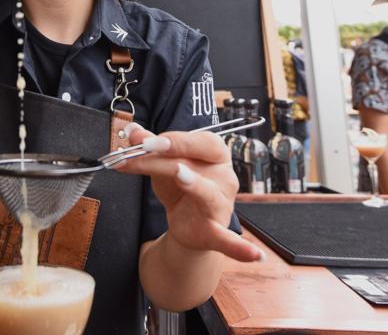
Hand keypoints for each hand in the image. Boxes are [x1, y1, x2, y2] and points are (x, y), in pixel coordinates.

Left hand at [115, 123, 262, 262]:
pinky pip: (229, 240)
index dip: (171, 138)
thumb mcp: (162, 164)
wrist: (185, 224)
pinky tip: (254, 255)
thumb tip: (132, 131)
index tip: (143, 140)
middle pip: (195, 161)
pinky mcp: (216, 231)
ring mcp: (222, 204)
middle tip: (144, 148)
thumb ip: (148, 148)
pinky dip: (241, 248)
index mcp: (214, 153)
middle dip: (169, 154)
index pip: (196, 140)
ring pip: (205, 192)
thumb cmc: (179, 187)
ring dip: (193, 184)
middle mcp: (224, 176)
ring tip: (179, 175)